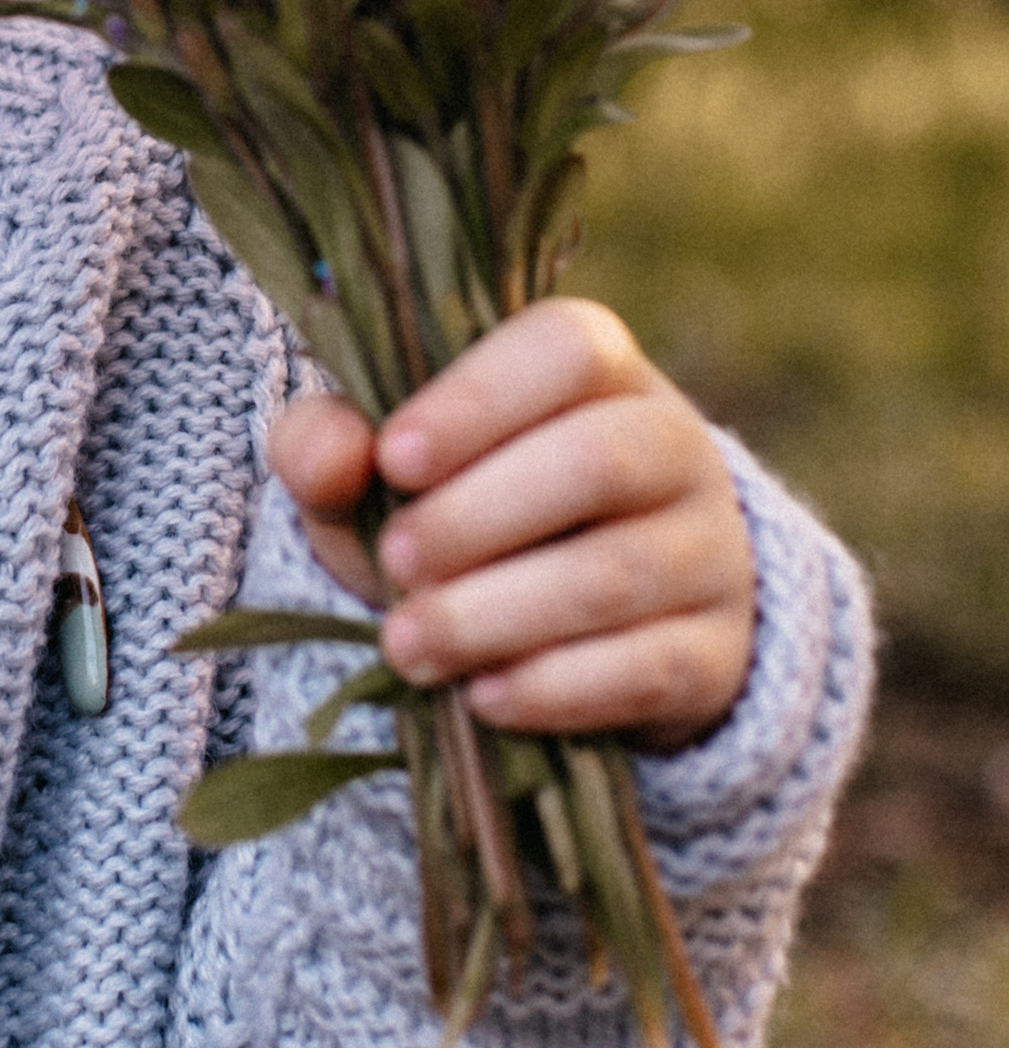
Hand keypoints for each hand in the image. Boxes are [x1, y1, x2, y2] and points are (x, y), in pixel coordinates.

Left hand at [267, 298, 756, 752]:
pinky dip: (556, 687)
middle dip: (478, 516)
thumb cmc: (460, 506)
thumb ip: (331, 443)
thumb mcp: (384, 467)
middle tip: (395, 562)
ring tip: (407, 644)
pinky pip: (649, 669)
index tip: (394, 460)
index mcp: (598, 366)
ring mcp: (709, 552)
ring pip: (617, 573)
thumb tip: (332, 461)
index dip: (479, 399)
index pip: (566, 349)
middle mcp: (674, 446)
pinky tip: (482, 698)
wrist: (578, 625)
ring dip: (498, 613)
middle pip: (598, 460)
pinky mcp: (715, 656)